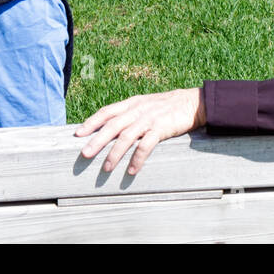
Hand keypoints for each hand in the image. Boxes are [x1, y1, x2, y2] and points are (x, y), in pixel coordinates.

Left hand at [75, 87, 206, 175]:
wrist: (194, 102)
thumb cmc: (169, 106)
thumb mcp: (147, 104)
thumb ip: (131, 113)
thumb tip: (112, 127)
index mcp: (133, 103)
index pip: (108, 111)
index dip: (92, 122)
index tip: (78, 133)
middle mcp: (138, 110)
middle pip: (113, 125)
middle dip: (96, 140)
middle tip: (84, 154)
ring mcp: (150, 119)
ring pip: (126, 137)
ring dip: (114, 153)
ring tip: (105, 168)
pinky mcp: (162, 128)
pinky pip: (146, 145)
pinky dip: (137, 158)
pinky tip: (131, 170)